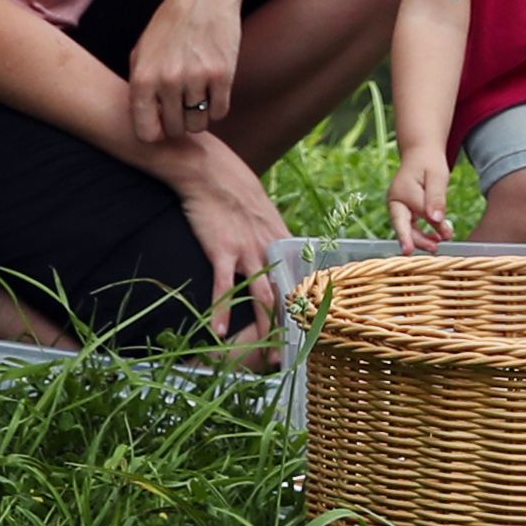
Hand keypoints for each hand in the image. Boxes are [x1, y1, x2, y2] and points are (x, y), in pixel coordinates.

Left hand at [124, 0, 252, 153]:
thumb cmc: (170, 23)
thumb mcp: (142, 51)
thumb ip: (140, 86)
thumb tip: (146, 119)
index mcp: (143, 78)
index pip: (146, 131)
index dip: (154, 134)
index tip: (161, 125)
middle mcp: (168, 82)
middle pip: (175, 129)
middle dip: (178, 124)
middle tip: (182, 109)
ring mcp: (197, 79)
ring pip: (199, 124)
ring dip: (199, 118)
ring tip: (198, 100)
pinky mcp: (223, 75)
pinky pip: (220, 111)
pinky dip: (217, 107)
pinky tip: (213, 92)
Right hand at [168, 138, 287, 345]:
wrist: (212, 172)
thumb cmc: (237, 193)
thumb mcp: (265, 215)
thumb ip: (274, 238)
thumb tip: (282, 256)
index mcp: (282, 241)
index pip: (300, 280)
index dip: (306, 307)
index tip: (312, 330)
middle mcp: (270, 248)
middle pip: (285, 293)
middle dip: (290, 325)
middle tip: (293, 352)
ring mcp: (247, 250)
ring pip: (260, 294)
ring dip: (263, 326)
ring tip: (264, 352)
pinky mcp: (222, 250)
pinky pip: (223, 285)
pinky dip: (221, 310)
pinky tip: (218, 332)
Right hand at [390, 147, 452, 250]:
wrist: (422, 153)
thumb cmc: (429, 162)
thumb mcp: (437, 177)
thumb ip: (436, 198)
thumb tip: (436, 220)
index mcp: (399, 192)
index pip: (413, 213)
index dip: (419, 229)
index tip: (415, 247)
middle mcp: (396, 202)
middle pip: (403, 226)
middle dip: (417, 240)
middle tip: (434, 249)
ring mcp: (400, 207)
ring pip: (408, 228)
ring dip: (422, 239)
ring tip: (438, 245)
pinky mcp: (407, 211)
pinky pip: (413, 226)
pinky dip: (424, 232)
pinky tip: (438, 236)